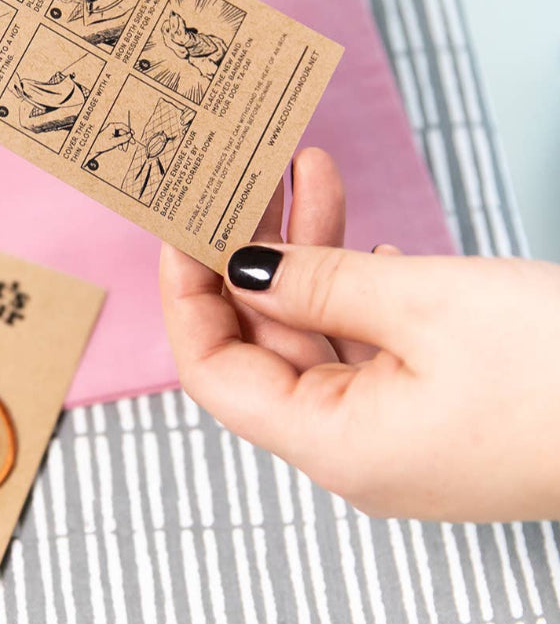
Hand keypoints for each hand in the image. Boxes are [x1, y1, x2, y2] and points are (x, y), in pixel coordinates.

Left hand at [160, 147, 559, 521]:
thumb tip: (243, 268)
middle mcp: (356, 451)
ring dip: (312, 258)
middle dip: (253, 256)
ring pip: (322, 337)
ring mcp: (400, 435)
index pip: (216, 373)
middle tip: (247, 179)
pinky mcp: (440, 413)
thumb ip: (319, 284)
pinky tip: (365, 243)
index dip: (189, 296)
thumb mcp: (426, 306)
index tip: (183, 226)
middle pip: (266, 346)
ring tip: (308, 172)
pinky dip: (359, 292)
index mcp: (335, 445)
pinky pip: (371, 349)